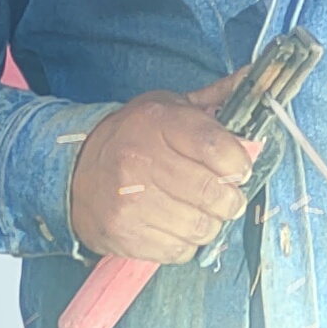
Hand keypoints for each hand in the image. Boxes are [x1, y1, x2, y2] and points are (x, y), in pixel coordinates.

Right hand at [67, 75, 256, 261]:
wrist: (74, 172)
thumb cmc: (131, 138)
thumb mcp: (167, 107)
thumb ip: (214, 99)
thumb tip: (252, 76)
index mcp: (156, 123)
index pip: (215, 147)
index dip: (238, 162)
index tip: (239, 168)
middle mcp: (140, 162)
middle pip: (212, 193)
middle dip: (230, 200)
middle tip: (227, 197)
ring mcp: (130, 202)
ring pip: (200, 227)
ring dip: (210, 223)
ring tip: (200, 212)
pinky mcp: (125, 235)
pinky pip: (180, 250)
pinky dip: (187, 242)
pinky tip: (176, 225)